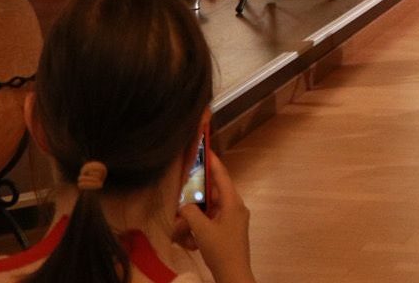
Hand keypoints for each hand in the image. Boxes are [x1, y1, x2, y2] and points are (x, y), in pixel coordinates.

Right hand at [177, 148, 254, 282]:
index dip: (213, 162)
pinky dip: (200, 227)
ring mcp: (233, 220)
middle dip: (197, 196)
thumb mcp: (201, 229)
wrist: (233, 275)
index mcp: (233, 203)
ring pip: (211, 210)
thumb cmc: (220, 249)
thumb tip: (184, 205)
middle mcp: (236, 208)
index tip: (205, 149)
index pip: (222, 176)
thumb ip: (190, 212)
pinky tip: (190, 240)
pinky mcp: (228, 231)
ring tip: (183, 226)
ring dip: (196, 216)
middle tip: (182, 192)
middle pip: (214, 194)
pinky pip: (212, 222)